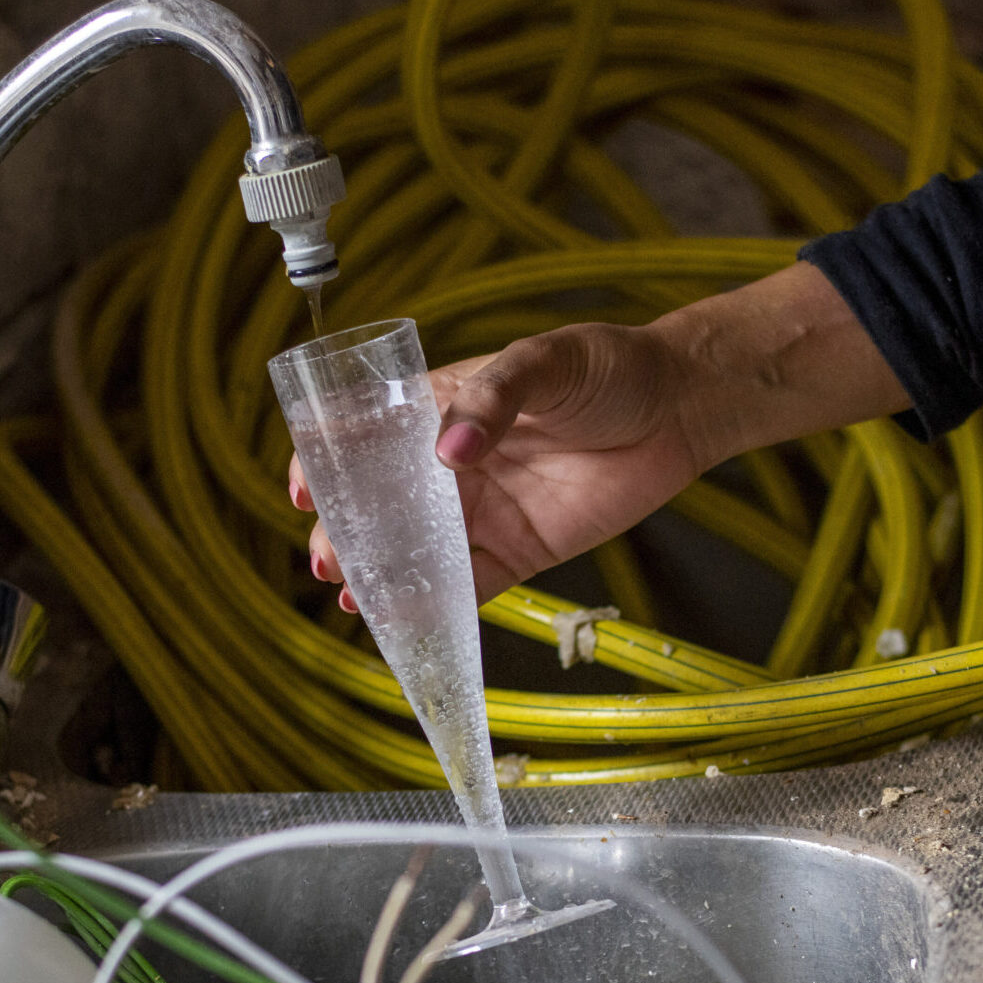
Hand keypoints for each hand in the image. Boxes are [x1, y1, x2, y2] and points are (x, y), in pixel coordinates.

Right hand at [292, 262, 911, 610]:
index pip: (364, 435)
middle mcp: (449, 467)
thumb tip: (449, 450)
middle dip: (344, 534)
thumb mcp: (545, 362)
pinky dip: (434, 606)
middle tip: (327, 560)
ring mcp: (481, 514)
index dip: (324, 461)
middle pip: (380, 506)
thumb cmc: (607, 367)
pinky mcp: (517, 553)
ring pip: (414, 554)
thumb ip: (495, 399)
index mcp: (439, 409)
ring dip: (379, 577)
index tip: (304, 489)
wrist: (678, 408)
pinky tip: (404, 620)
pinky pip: (466, 586)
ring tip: (352, 596)